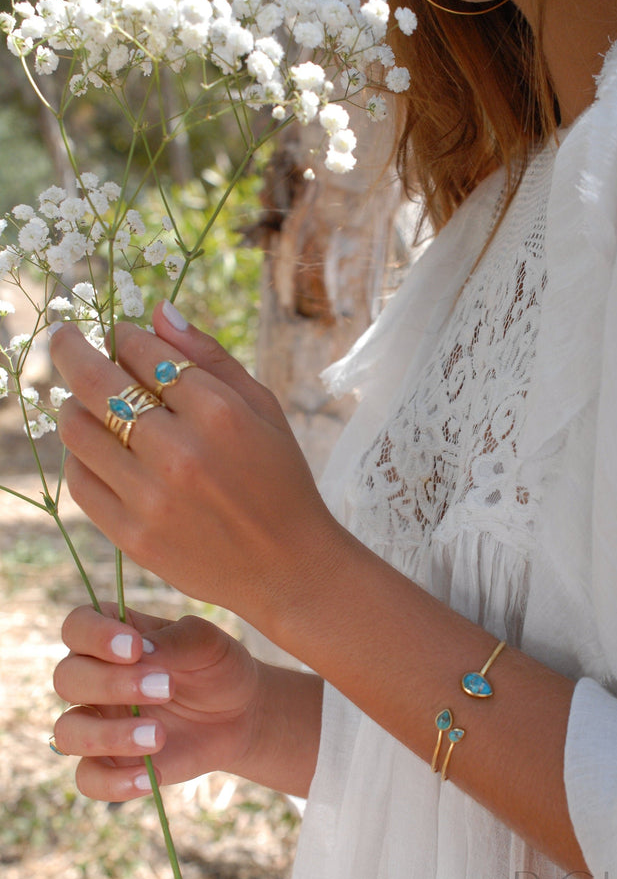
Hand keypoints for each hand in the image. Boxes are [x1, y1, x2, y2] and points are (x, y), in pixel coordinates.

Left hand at [49, 303, 346, 642]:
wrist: (288, 567)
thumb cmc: (280, 480)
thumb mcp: (264, 408)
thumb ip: (211, 357)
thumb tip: (157, 311)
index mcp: (219, 413)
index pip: (143, 353)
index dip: (126, 337)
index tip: (122, 337)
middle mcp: (180, 452)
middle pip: (97, 383)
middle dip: (72, 350)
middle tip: (65, 339)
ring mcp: (152, 497)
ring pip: (78, 430)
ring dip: (72, 405)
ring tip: (81, 402)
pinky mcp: (133, 536)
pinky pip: (81, 481)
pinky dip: (79, 457)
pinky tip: (95, 451)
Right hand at [52, 604, 260, 800]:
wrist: (240, 715)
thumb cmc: (217, 668)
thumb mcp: (209, 645)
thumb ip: (177, 641)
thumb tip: (143, 648)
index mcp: (112, 637)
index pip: (77, 626)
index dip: (95, 635)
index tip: (135, 647)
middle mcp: (94, 677)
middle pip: (66, 678)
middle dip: (110, 685)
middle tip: (165, 688)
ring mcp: (97, 722)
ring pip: (67, 732)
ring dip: (108, 736)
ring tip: (159, 736)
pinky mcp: (110, 763)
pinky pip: (87, 778)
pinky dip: (112, 782)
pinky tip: (148, 777)